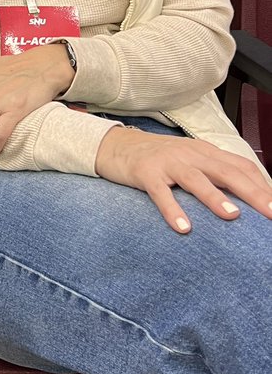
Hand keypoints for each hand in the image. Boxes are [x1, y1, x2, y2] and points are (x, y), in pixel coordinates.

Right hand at [95, 126, 271, 231]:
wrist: (117, 145)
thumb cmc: (160, 159)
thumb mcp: (191, 161)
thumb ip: (215, 174)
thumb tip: (246, 198)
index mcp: (206, 152)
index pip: (242, 167)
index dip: (262, 186)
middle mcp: (191, 154)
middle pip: (227, 172)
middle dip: (252, 193)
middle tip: (271, 213)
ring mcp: (168, 162)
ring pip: (196, 179)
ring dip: (215, 198)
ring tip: (233, 216)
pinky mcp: (146, 172)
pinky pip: (160, 193)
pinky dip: (172, 210)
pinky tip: (183, 228)